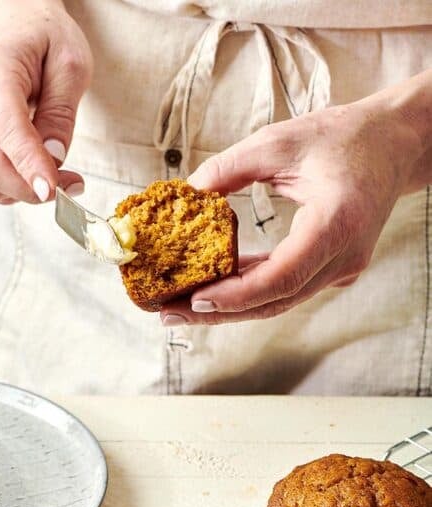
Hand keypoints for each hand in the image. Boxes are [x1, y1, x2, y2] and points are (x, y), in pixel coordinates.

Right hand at [0, 0, 92, 203]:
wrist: (17, 30)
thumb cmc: (45, 41)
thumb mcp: (70, 65)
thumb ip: (61, 112)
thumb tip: (54, 156)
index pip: (5, 126)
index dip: (27, 163)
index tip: (51, 190)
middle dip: (31, 187)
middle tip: (71, 186)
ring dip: (24, 191)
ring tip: (60, 179)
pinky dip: (16, 187)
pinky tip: (39, 175)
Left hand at [161, 84, 426, 325]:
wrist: (393, 146)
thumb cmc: (344, 138)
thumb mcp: (281, 141)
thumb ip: (231, 167)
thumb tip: (187, 193)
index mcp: (337, 224)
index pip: (282, 277)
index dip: (236, 295)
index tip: (194, 300)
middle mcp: (343, 258)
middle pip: (274, 301)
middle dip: (218, 311)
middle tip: (168, 314)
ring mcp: (340, 270)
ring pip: (277, 301)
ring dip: (228, 306)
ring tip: (179, 306)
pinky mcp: (331, 270)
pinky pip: (285, 287)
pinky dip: (248, 289)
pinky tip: (211, 287)